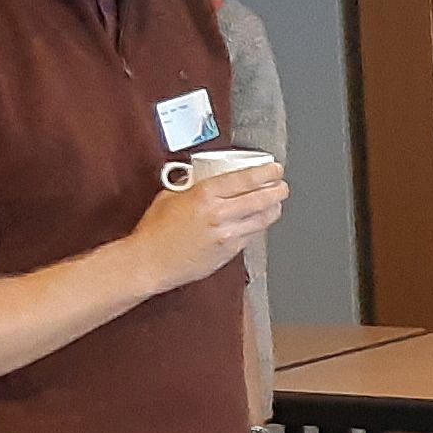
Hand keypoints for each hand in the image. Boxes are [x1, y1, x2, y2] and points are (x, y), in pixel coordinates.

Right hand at [127, 164, 289, 288]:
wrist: (150, 263)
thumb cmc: (155, 232)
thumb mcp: (170, 196)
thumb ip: (191, 186)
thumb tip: (203, 178)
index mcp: (205, 195)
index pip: (245, 179)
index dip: (266, 173)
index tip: (275, 169)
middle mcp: (219, 214)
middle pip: (262, 199)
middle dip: (277, 190)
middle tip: (282, 185)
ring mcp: (227, 235)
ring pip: (263, 219)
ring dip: (273, 208)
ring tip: (276, 202)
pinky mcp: (229, 252)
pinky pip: (252, 235)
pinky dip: (258, 226)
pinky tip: (258, 221)